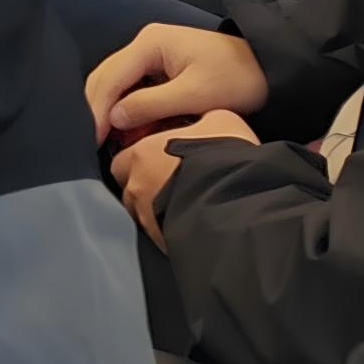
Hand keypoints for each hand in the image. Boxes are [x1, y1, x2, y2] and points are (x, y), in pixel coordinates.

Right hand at [84, 23, 268, 143]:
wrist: (273, 69)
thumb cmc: (239, 79)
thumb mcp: (197, 95)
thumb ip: (152, 105)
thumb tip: (114, 119)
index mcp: (150, 43)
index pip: (112, 77)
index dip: (98, 109)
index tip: (92, 139)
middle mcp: (145, 44)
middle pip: (108, 77)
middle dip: (98, 109)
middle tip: (93, 143)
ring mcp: (152, 55)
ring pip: (118, 84)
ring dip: (111, 111)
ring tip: (108, 140)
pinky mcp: (161, 68)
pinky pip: (134, 89)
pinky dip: (128, 109)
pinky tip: (128, 130)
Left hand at [108, 111, 255, 244]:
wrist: (242, 203)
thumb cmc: (227, 157)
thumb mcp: (220, 120)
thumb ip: (201, 119)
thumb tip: (204, 120)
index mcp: (141, 155)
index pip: (122, 159)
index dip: (137, 160)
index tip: (155, 161)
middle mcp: (137, 188)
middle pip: (128, 189)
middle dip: (143, 187)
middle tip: (169, 185)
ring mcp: (148, 219)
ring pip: (141, 215)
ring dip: (155, 210)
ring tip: (181, 207)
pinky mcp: (163, 243)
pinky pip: (159, 236)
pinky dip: (169, 230)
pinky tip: (190, 225)